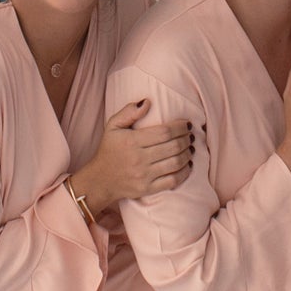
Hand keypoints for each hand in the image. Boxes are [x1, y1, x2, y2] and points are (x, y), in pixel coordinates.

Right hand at [73, 99, 191, 212]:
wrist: (100, 180)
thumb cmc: (109, 150)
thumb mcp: (113, 126)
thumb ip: (129, 112)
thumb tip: (148, 102)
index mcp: (132, 141)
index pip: (164, 132)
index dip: (180, 127)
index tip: (187, 124)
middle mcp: (139, 159)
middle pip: (173, 147)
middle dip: (187, 139)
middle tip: (191, 136)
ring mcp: (144, 175)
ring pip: (176, 163)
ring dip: (188, 154)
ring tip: (190, 148)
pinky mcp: (147, 189)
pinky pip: (173, 181)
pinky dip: (185, 172)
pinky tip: (188, 165)